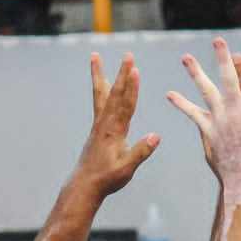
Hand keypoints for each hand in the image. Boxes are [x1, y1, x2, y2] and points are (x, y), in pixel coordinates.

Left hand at [77, 52, 160, 199]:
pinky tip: (102, 84)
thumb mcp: (126, 168)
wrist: (84, 185)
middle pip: (114, 94)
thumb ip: (140, 152)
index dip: (132, 87)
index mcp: (114, 131)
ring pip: (101, 94)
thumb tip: (155, 136)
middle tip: (127, 55)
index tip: (135, 70)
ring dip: (100, 74)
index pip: (125, 105)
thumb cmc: (107, 179)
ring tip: (95, 56)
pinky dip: (100, 90)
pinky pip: (99, 103)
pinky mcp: (96, 128)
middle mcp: (104, 123)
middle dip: (122, 74)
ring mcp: (98, 125)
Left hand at [168, 39, 240, 201]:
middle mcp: (236, 110)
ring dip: (196, 73)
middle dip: (223, 57)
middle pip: (228, 77)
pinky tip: (171, 94)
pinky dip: (182, 104)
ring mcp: (220, 120)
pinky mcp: (208, 131)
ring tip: (186, 58)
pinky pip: (193, 114)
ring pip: (206, 90)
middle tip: (218, 40)